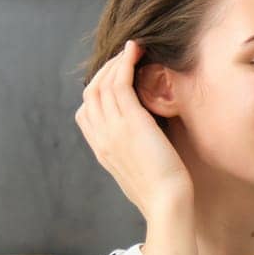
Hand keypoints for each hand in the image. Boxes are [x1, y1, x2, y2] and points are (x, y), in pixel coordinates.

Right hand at [74, 40, 193, 218]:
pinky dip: (125, 62)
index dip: (98, 91)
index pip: (86, 113)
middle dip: (106, 70)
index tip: (117, 79)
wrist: (167, 204)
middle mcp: (101, 137)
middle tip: (126, 58)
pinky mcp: (130, 122)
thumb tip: (146, 140)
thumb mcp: (141, 170)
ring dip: (116, 62)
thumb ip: (135, 152)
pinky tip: (136, 51)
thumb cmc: (164, 192)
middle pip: (91, 93)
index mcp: (101, 151)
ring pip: (103, 84)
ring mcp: (112, 129)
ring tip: (133, 49)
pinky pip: (119, 82)